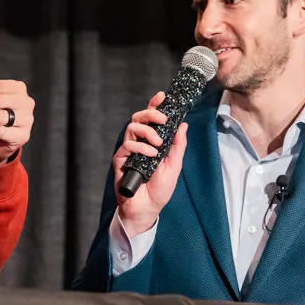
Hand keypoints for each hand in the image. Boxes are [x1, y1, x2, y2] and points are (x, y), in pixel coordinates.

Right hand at [113, 90, 187, 235]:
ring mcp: (129, 151)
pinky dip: (141, 148)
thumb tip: (183, 125)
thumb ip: (178, 145)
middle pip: (139, 118)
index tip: (161, 96)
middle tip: (162, 119)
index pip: (151, 120)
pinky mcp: (121, 160)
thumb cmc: (160, 190)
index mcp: (152, 143)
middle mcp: (140, 143)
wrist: (147, 209)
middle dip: (150, 113)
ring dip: (147, 132)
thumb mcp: (174, 166)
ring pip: (131, 128)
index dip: (154, 106)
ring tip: (158, 145)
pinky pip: (127, 145)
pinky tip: (150, 156)